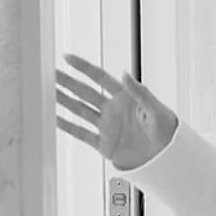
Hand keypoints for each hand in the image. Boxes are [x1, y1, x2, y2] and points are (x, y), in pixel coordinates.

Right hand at [56, 54, 178, 170]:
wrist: (168, 158)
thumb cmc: (167, 130)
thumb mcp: (155, 109)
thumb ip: (139, 92)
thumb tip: (124, 73)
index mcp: (125, 98)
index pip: (100, 78)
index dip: (84, 68)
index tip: (67, 57)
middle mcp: (113, 110)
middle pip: (85, 92)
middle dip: (67, 82)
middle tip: (48, 72)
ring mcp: (107, 127)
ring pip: (80, 111)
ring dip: (64, 101)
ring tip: (46, 91)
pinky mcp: (105, 145)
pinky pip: (82, 134)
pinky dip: (69, 127)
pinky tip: (54, 119)